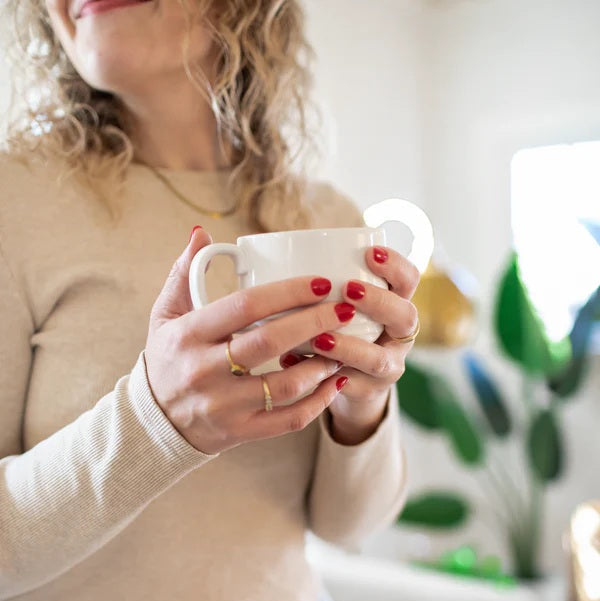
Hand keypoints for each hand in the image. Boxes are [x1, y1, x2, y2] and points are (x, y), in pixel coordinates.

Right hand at [144, 227, 350, 454]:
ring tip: (343, 346)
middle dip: (315, 322)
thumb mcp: (165, 314)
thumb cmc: (166, 358)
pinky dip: (318, 402)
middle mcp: (204, 371)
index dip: (288, 291)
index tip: (321, 282)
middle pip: (270, 341)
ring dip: (321, 364)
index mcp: (189, 334)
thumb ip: (183, 273)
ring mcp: (222, 405)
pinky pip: (288, 420)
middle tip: (344, 309)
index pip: (246, 306)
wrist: (153, 421)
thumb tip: (201, 233)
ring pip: (284, 385)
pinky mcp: (238, 431)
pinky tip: (335, 383)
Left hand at [279, 245, 419, 444]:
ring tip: (319, 339)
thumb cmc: (342, 329)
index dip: (395, 266)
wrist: (352, 381)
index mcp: (395, 303)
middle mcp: (399, 334)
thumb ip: (326, 286)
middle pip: (405, 315)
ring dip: (349, 347)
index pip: (408, 280)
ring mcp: (388, 366)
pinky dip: (323, 374)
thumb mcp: (344, 304)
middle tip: (348, 289)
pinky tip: (293, 362)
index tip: (370, 253)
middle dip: (378, 301)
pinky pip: (350, 386)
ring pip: (378, 359)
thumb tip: (273, 257)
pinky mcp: (369, 392)